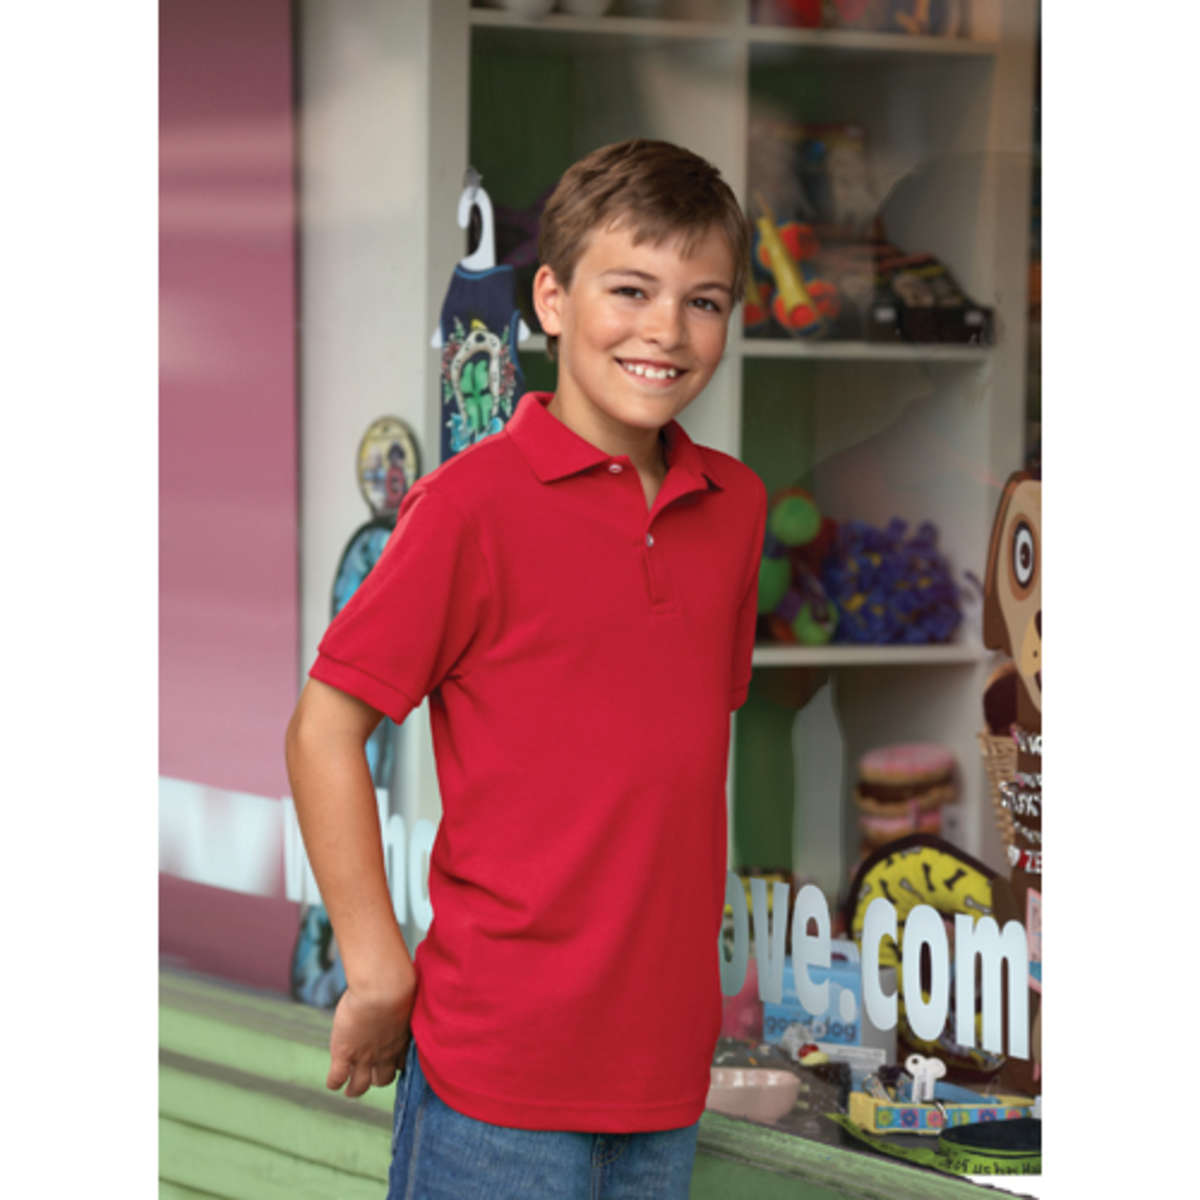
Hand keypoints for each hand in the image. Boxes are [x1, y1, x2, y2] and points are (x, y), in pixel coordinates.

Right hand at [326, 972, 414, 1097]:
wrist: (383, 989)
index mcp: (401, 1041)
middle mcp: (385, 1054)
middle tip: (371, 1078)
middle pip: (384, 1079)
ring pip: (361, 1086)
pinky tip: (333, 1082)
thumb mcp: (406, 997)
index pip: (401, 1064)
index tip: (390, 1060)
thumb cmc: (398, 985)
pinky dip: (335, 1083)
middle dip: (377, 1079)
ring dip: (355, 1089)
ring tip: (350, 1090)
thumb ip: (405, 1003)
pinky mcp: (345, 1054)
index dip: (395, 1064)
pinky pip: (337, 1078)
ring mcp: (364, 1057)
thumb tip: (410, 989)